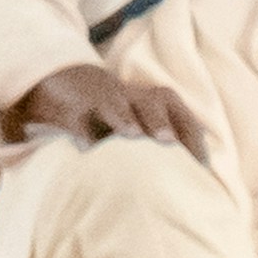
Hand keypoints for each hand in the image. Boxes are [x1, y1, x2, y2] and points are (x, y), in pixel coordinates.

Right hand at [10, 61, 210, 160]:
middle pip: (150, 101)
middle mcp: (125, 97)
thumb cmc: (105, 113)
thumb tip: (193, 178)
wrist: (56, 79)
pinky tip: (84, 148)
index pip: (176, 109)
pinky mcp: (66, 108)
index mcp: (145, 100)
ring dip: (124, 117)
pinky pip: (73, 117)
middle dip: (160, 121)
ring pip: (114, 102)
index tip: (202, 164)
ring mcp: (95, 99)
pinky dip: (79, 130)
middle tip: (168, 143)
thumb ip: (157, 143)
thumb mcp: (132, 119)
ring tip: (131, 135)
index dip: (190, 132)